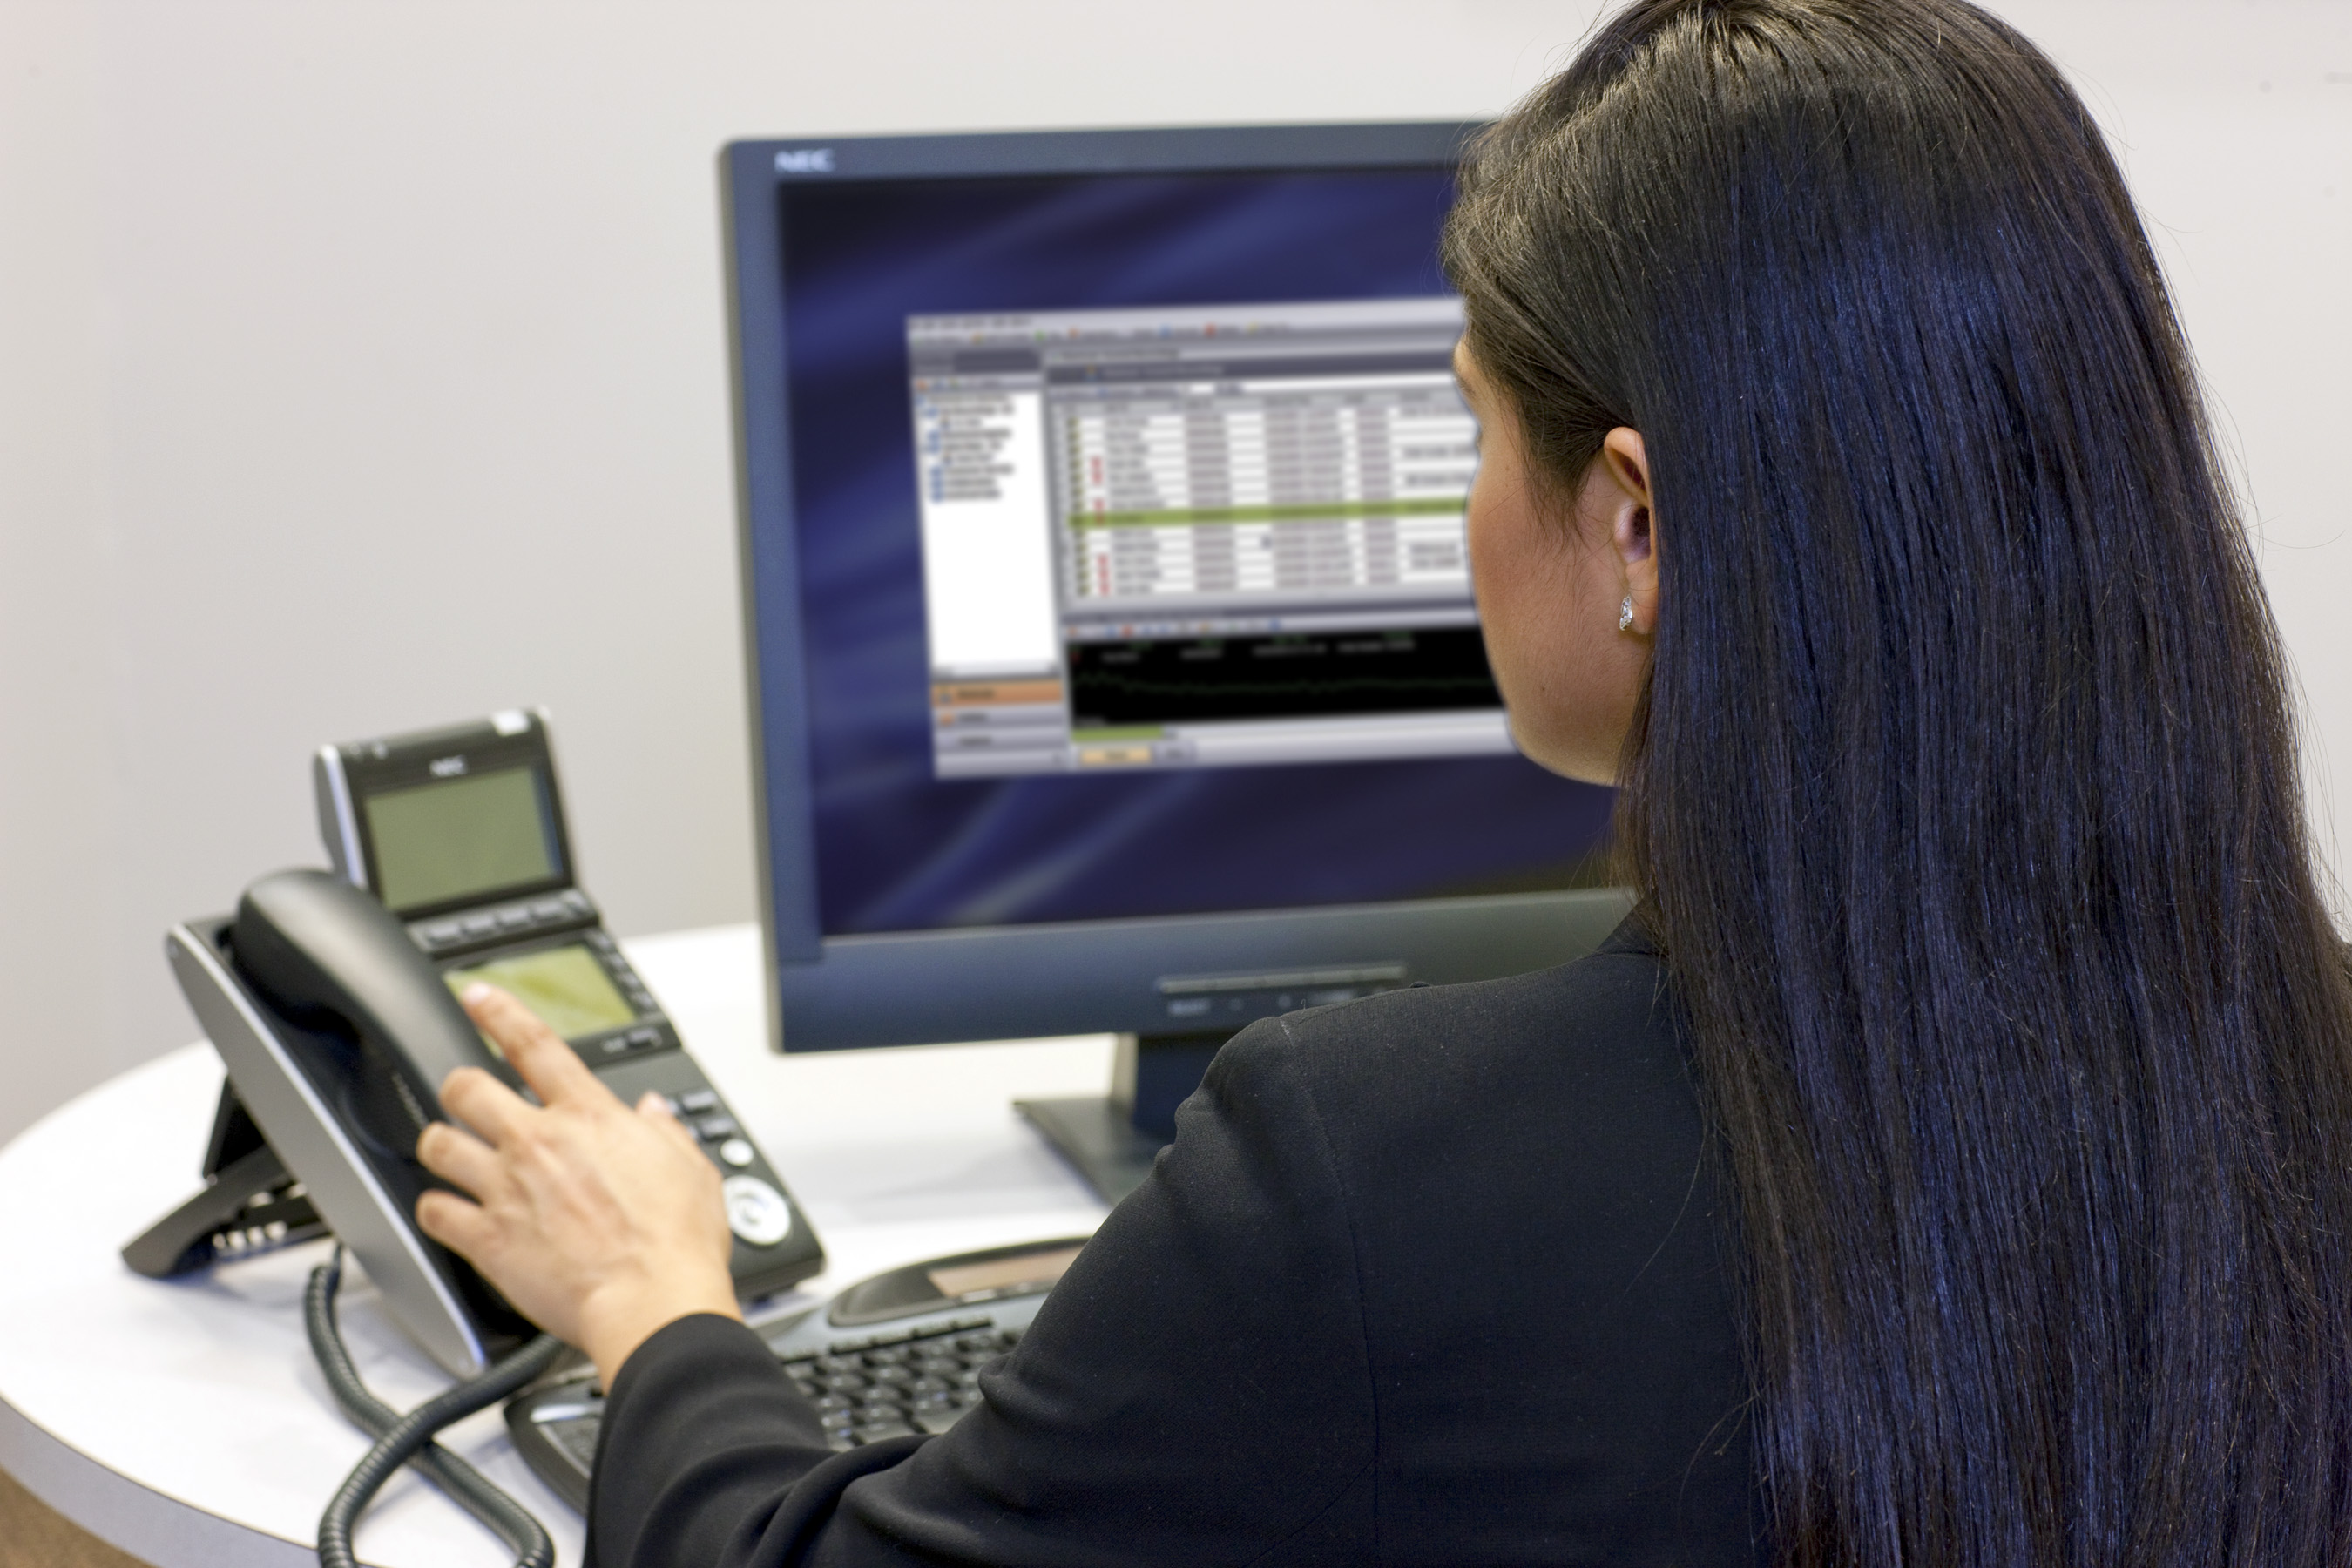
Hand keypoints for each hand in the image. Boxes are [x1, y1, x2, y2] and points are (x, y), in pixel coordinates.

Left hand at [413, 985, 740, 1383]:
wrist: (652, 1301)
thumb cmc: (677, 1244)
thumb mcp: (692, 1170)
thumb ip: (665, 1133)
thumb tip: (652, 1113)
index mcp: (590, 1118)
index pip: (534, 1044)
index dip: (501, 1013)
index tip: (479, 997)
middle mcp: (539, 1143)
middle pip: (466, 1087)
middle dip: (459, 1088)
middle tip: (465, 1099)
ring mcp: (507, 1189)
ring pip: (437, 1144)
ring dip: (440, 1146)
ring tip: (449, 1155)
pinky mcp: (487, 1239)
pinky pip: (434, 1211)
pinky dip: (434, 1210)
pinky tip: (445, 1214)